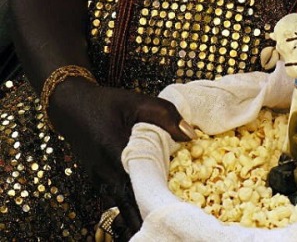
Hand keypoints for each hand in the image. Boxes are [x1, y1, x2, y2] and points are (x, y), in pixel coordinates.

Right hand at [48, 78, 193, 240]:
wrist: (70, 105)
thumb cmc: (106, 102)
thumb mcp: (138, 102)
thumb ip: (166, 116)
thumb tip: (191, 135)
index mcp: (115, 152)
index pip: (136, 185)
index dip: (152, 202)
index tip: (169, 215)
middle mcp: (105, 171)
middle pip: (128, 204)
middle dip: (147, 217)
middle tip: (168, 229)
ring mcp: (99, 178)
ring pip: (122, 204)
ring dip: (138, 215)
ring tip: (158, 227)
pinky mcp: (99, 179)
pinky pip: (117, 198)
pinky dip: (130, 207)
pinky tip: (143, 215)